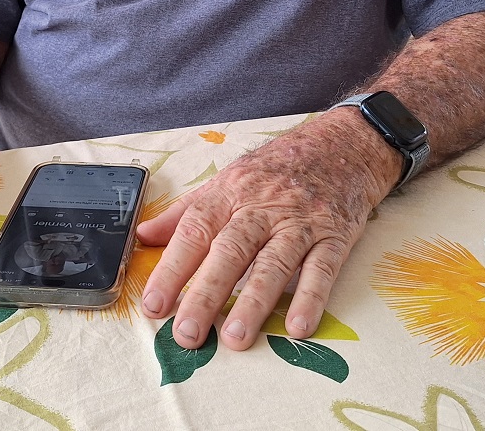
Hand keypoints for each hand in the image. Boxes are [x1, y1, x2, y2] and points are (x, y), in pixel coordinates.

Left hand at [136, 109, 401, 350]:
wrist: (343, 145)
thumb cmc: (277, 168)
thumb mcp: (228, 179)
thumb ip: (186, 212)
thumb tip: (141, 236)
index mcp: (230, 192)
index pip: (195, 230)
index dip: (172, 268)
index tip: (153, 305)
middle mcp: (263, 207)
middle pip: (231, 250)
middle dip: (207, 293)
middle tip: (187, 333)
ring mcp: (300, 221)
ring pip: (274, 263)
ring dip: (254, 303)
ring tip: (235, 338)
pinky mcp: (334, 235)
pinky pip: (322, 269)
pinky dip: (310, 298)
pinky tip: (297, 327)